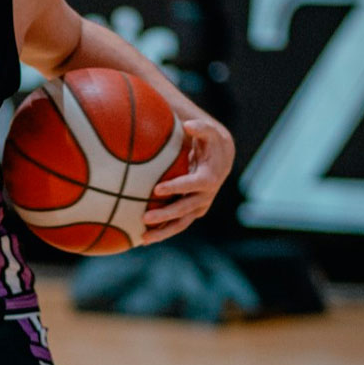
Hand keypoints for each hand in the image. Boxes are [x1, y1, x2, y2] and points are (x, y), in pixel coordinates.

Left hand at [142, 118, 235, 244]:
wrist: (221, 159)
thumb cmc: (209, 142)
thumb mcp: (208, 132)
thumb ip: (200, 127)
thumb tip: (189, 125)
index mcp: (209, 178)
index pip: (192, 185)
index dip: (176, 187)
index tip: (157, 189)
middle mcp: (205, 196)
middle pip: (184, 209)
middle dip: (165, 215)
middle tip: (144, 218)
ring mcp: (199, 207)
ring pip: (180, 223)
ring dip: (162, 232)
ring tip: (142, 239)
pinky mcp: (192, 212)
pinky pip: (176, 224)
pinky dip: (162, 232)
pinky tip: (142, 239)